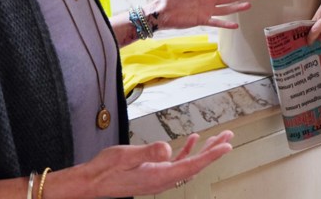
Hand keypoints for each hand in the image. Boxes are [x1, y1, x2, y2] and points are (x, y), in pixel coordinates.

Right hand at [79, 130, 234, 196]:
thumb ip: (148, 152)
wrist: (92, 182)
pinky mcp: (154, 172)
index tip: (226, 146)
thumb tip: (168, 149)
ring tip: (217, 138)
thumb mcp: (126, 157)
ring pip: (189, 163)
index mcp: (159, 176)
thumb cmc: (106, 170)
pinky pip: (176, 163)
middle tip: (228, 138)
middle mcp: (163, 179)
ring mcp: (159, 176)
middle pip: (195, 165)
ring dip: (203, 150)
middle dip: (213, 151)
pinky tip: (192, 141)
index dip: (211, 155)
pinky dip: (187, 151)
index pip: (192, 165)